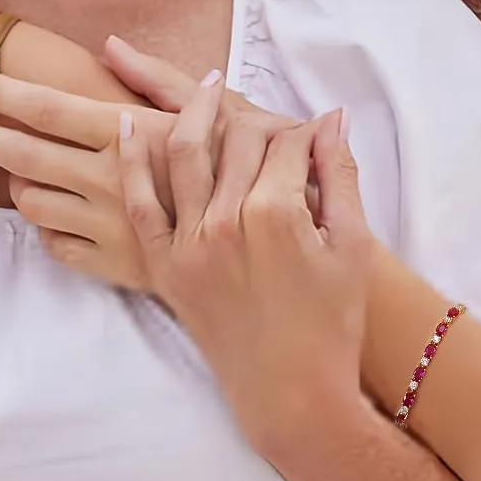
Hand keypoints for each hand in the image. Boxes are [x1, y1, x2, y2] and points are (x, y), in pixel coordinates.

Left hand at [0, 57, 301, 291]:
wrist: (284, 233)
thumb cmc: (252, 158)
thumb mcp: (212, 108)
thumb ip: (153, 77)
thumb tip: (110, 45)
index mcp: (130, 135)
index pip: (49, 110)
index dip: (2, 94)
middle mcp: (111, 181)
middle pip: (22, 155)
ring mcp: (110, 227)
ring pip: (31, 203)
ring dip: (19, 182)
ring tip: (21, 167)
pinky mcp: (116, 265)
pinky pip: (56, 245)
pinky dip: (49, 227)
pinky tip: (60, 212)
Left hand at [118, 78, 374, 456]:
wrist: (291, 393)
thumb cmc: (332, 323)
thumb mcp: (350, 245)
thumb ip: (339, 177)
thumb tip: (332, 119)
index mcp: (278, 213)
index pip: (287, 144)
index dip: (304, 133)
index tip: (312, 134)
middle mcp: (227, 221)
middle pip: (238, 141)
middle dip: (260, 123)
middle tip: (272, 121)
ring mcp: (190, 244)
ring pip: (185, 155)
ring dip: (191, 113)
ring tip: (202, 87)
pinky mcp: (165, 268)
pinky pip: (140, 204)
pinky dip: (133, 162)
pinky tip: (130, 126)